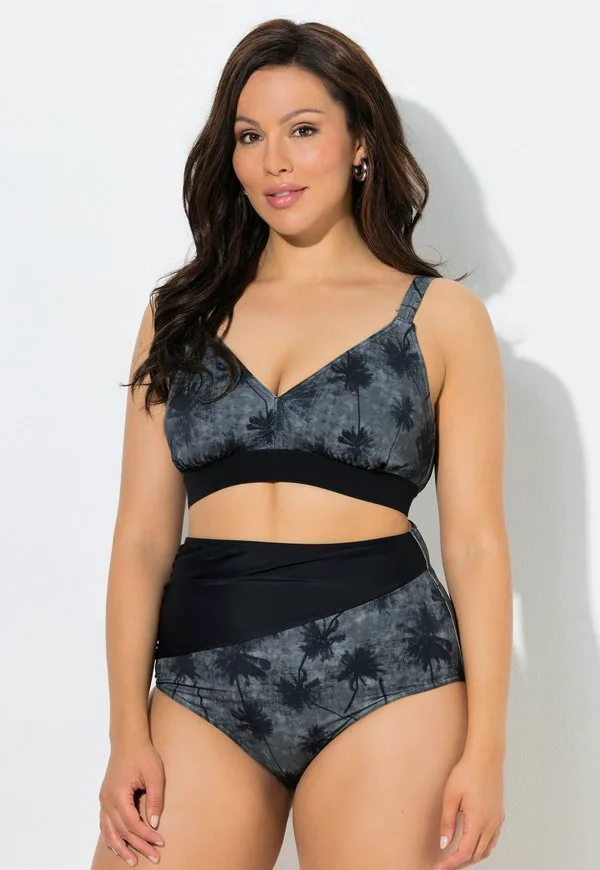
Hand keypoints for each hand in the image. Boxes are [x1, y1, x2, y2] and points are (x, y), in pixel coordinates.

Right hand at [98, 739, 165, 865]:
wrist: (127, 741)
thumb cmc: (142, 755)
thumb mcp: (154, 775)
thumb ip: (155, 799)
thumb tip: (155, 823)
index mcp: (118, 794)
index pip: (132, 823)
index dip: (146, 835)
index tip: (160, 842)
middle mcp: (107, 801)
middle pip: (122, 831)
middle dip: (138, 845)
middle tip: (154, 857)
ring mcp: (103, 801)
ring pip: (109, 832)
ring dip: (121, 848)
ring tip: (133, 861)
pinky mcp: (105, 800)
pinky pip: (105, 825)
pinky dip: (111, 838)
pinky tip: (119, 847)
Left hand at [433, 749, 504, 868]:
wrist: (486, 757)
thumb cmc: (467, 772)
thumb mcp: (450, 796)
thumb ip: (447, 822)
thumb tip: (444, 844)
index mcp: (478, 821)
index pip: (464, 853)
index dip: (451, 863)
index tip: (439, 867)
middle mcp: (490, 824)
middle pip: (475, 855)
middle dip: (460, 863)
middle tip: (445, 864)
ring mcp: (497, 820)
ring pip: (486, 849)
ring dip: (472, 857)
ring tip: (456, 857)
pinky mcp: (499, 815)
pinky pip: (492, 839)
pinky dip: (482, 847)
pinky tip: (473, 844)